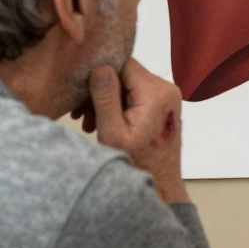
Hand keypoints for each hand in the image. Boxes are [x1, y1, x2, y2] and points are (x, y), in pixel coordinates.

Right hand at [78, 58, 188, 204]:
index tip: (81, 94)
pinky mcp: (163, 104)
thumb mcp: (113, 132)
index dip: (98, 73)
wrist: (160, 184)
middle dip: (100, 90)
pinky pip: (136, 94)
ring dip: (107, 99)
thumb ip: (106, 98)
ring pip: (128, 83)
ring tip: (89, 122)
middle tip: (81, 114)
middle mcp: (166, 88)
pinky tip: (103, 122)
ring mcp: (167, 96)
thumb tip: (99, 67)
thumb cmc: (136, 163)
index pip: (122, 63)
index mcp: (156, 92)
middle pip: (125, 73)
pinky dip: (119, 104)